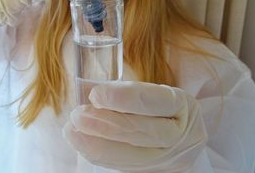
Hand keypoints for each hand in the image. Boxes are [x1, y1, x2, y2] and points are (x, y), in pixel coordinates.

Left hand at [63, 81, 207, 171]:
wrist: (181, 130)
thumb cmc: (159, 104)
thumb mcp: (151, 90)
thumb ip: (123, 91)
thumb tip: (88, 93)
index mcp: (182, 105)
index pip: (151, 101)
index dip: (120, 98)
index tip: (95, 94)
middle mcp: (181, 135)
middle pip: (138, 131)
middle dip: (101, 123)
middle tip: (76, 115)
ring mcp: (169, 159)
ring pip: (128, 156)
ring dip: (93, 143)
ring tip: (72, 130)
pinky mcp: (154, 172)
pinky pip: (122, 166)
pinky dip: (98, 154)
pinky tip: (83, 143)